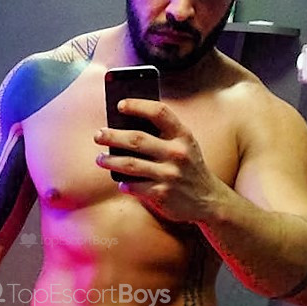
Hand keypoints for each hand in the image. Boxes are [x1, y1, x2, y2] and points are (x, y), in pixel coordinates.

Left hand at [94, 98, 226, 222]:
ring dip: (110, 161)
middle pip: (137, 139)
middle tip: (98, 135)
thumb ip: (164, 136)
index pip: (159, 112)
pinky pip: (134, 186)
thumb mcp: (185, 146)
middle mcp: (177, 153)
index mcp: (183, 136)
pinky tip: (120, 183)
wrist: (208, 201)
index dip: (138, 105)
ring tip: (100, 159)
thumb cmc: (189, 169)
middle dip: (112, 136)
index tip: (120, 105)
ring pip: (130, 164)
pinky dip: (124, 184)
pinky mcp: (162, 194)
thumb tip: (126, 127)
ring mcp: (169, 174)